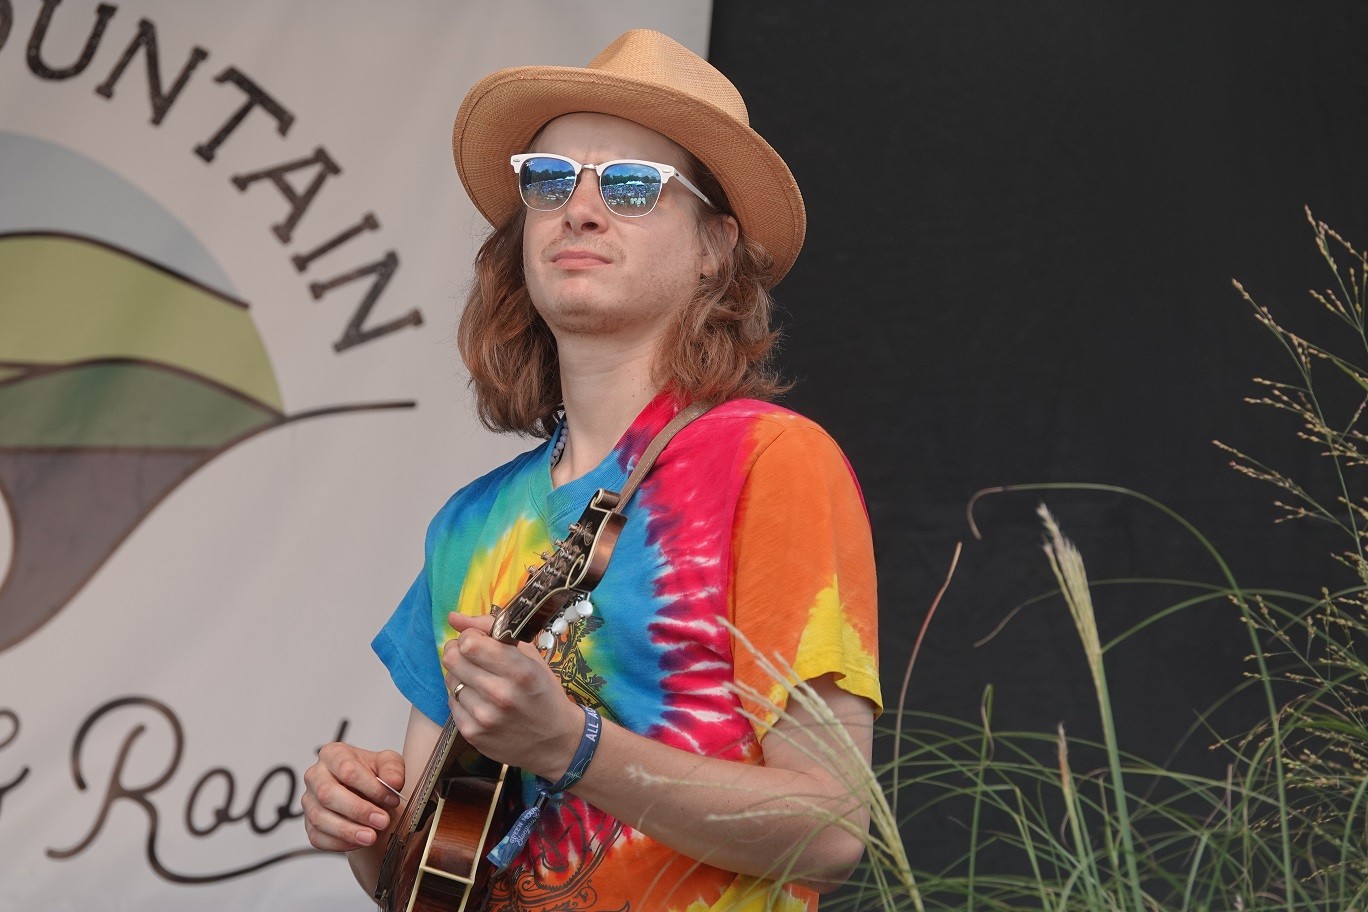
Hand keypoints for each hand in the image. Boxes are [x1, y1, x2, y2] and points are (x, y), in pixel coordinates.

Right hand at [302, 742, 404, 851]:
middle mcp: (315, 776)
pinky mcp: (309, 824)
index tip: (392, 799)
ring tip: (371, 837)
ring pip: (319, 818)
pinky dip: (339, 843)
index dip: (371, 786)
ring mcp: (309, 801)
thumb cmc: (373, 774)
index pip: (346, 769)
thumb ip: (393, 768)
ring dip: (348, 830)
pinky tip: (359, 842)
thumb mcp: (388, 763)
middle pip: (328, 794)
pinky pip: (317, 837)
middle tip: (382, 821)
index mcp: (332, 754)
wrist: (367, 795)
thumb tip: (393, 781)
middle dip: (358, 810)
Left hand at [443, 611, 582, 780]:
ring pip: (450, 681)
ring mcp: (484, 718)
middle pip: (453, 660)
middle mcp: (501, 695)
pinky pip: (451, 703)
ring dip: (460, 675)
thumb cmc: (543, 692)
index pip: (470, 644)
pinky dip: (461, 696)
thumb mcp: (529, 656)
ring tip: (479, 679)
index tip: (479, 641)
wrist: (554, 741)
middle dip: (458, 651)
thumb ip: (492, 629)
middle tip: (471, 656)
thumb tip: (453, 617)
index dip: (470, 637)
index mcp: (520, 671)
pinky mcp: (473, 734)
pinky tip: (478, 698)